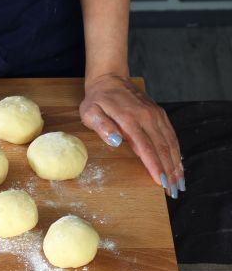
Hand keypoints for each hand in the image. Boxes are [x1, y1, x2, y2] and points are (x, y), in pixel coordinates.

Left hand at [80, 73, 184, 197]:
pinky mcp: (159, 114)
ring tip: (179, 183)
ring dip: (176, 164)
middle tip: (173, 191)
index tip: (161, 182)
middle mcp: (147, 117)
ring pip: (170, 143)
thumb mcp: (90, 112)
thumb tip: (116, 141)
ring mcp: (156, 115)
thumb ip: (102, 126)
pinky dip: (177, 152)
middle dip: (169, 171)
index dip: (154, 166)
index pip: (146, 147)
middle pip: (162, 148)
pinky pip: (171, 135)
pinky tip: (179, 165)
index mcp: (130, 119)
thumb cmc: (97, 99)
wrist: (110, 79)